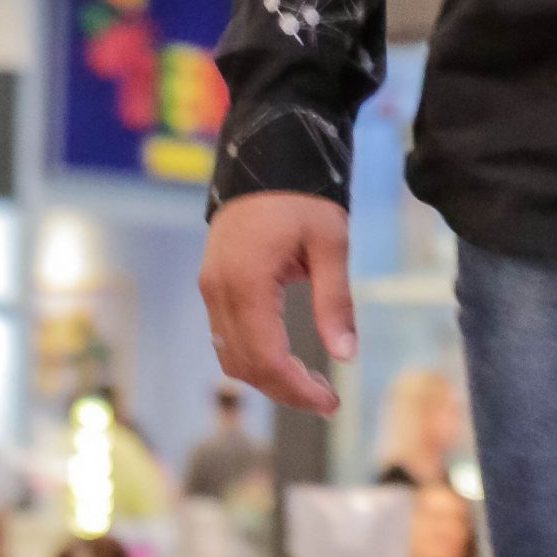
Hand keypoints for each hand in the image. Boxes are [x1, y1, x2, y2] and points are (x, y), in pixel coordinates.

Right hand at [199, 191, 355, 414]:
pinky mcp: (212, 281)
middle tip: (326, 398)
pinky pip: (225, 335)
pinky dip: (252, 354)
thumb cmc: (304, 195)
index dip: (297, 389)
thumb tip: (346, 355)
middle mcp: (219, 291)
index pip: (266, 359)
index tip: (331, 402)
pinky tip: (284, 356)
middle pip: (245, 365)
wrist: (267, 153)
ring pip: (230, 354)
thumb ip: (335, 299)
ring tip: (309, 383)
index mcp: (247, 283)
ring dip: (266, 376)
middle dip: (285, 389)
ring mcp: (210, 286)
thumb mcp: (330, 242)